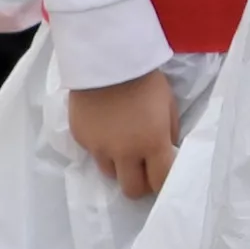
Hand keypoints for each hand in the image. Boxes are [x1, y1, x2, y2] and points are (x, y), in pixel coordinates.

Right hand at [67, 69, 179, 200]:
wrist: (106, 57)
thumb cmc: (145, 78)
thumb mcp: (168, 103)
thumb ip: (169, 133)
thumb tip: (167, 152)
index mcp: (152, 143)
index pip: (160, 183)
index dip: (162, 184)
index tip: (162, 177)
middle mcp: (125, 153)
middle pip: (131, 190)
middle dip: (139, 183)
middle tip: (142, 168)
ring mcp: (99, 148)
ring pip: (109, 173)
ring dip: (118, 165)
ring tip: (121, 143)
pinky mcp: (81, 139)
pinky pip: (93, 152)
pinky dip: (101, 145)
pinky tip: (105, 124)